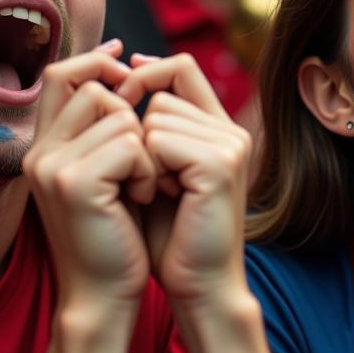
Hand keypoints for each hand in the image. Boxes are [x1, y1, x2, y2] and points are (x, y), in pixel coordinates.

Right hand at [23, 40, 154, 308]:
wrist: (107, 292)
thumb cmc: (119, 233)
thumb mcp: (111, 173)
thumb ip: (108, 129)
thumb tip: (126, 70)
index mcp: (45, 147)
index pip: (61, 76)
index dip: (95, 62)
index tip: (126, 60)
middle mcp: (39, 152)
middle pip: (95, 90)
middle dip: (134, 118)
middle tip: (141, 164)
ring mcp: (52, 166)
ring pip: (121, 117)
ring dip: (146, 151)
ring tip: (141, 187)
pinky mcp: (75, 182)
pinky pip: (132, 144)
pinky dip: (148, 170)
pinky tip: (143, 197)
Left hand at [115, 53, 251, 307]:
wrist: (198, 284)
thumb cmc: (172, 236)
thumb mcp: (159, 171)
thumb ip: (154, 128)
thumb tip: (129, 71)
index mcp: (220, 129)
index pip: (182, 68)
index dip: (146, 74)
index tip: (122, 97)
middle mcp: (231, 130)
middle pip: (163, 93)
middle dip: (140, 132)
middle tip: (152, 180)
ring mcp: (230, 144)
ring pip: (157, 115)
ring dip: (142, 154)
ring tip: (160, 191)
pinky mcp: (219, 163)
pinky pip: (160, 140)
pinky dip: (149, 169)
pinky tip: (164, 196)